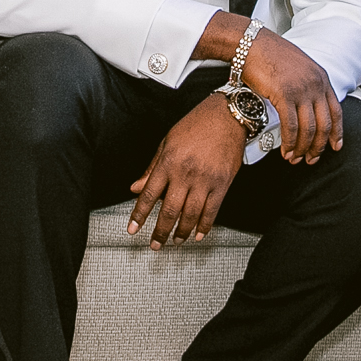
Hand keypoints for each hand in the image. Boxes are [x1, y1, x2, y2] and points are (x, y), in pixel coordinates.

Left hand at [128, 94, 244, 248]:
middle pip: (170, 210)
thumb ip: (152, 168)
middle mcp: (185, 173)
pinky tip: (198, 234)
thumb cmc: (197, 125)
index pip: (149, 194)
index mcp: (168, 162)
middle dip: (160, 231)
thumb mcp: (167, 142)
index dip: (139, 214)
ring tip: (176, 241)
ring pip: (191, 214)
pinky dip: (204, 225)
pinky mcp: (222, 183)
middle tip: (155, 244)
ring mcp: (205, 180)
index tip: (133, 229)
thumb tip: (136, 187)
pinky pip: (212, 210)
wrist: (227, 116)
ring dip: (181, 232)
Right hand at [194, 13, 342, 162]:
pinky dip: (289, 142)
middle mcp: (315, 84)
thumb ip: (307, 85)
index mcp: (321, 78)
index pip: (336, 111)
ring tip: (295, 158)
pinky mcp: (284, 95)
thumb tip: (306, 106)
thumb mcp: (299, 66)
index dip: (337, 132)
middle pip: (324, 124)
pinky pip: (290, 126)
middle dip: (319, 146)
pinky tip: (285, 150)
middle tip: (311, 159)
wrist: (251, 43)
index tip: (335, 146)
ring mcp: (301, 90)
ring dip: (302, 148)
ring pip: (308, 129)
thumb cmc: (270, 54)